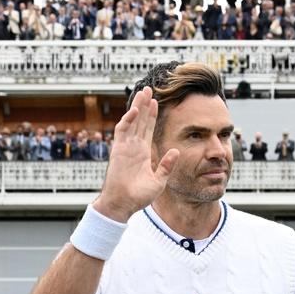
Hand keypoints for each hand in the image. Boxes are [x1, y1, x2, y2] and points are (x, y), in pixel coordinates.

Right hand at [92, 86, 179, 221]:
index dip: (151, 116)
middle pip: (139, 121)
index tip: (156, 102)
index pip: (147, 129)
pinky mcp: (118, 150)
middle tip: (149, 89)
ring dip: (137, 107)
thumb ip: (167, 166)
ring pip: (131, 121)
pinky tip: (135, 110)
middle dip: (144, 105)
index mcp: (142, 153)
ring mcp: (125, 147)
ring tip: (144, 92)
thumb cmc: (138, 197)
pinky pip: (122, 131)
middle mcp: (133, 147)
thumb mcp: (159, 180)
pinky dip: (128, 120)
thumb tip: (176, 152)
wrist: (123, 204)